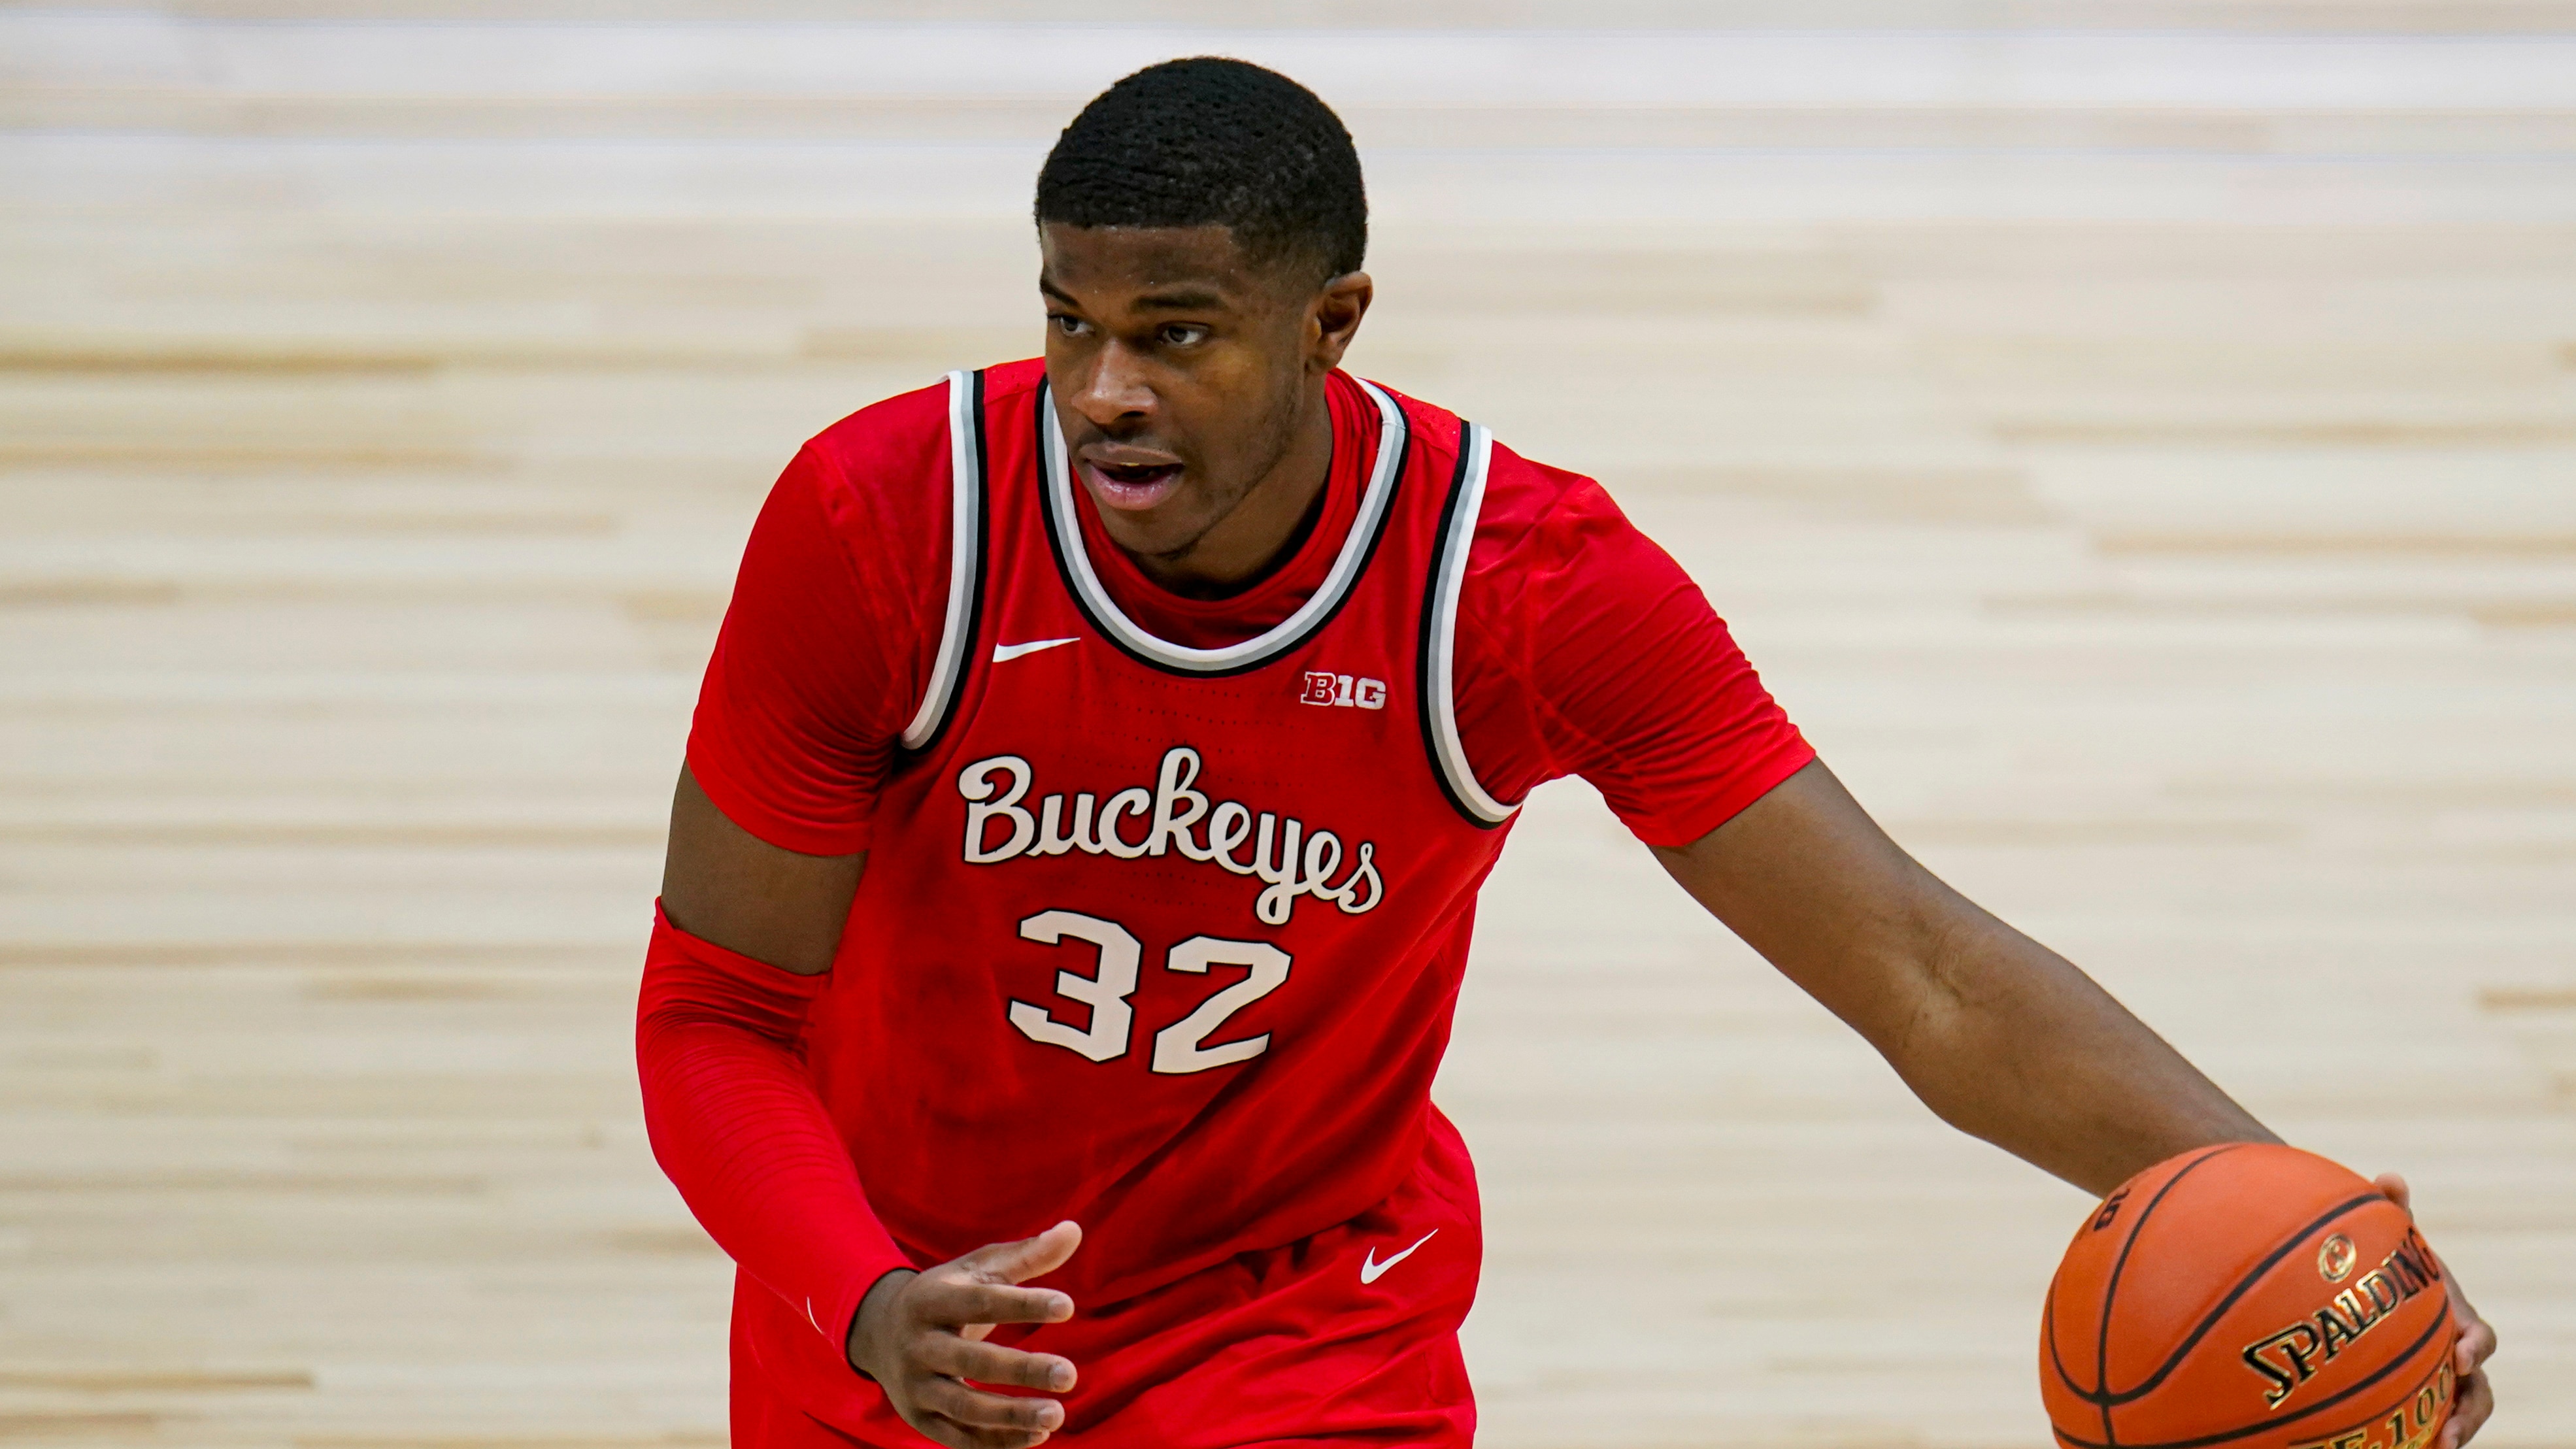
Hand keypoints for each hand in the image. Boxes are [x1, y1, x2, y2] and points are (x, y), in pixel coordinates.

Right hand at [846, 1221, 1082, 1447]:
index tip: (1068, 1306)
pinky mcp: (918, 1418)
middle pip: (971, 1361)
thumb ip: (1027, 1255)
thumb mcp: (977, 1269)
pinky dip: (997, 1441)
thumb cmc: (946, 1295)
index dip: (1023, 1304)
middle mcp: (919, 1344)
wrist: (879, 1332)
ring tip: (1057, 1415)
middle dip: (1022, 1369)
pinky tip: (1037, 1437)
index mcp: (932, 1299)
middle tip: (1069, 1374)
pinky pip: (959, 1437)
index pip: (981, 1302)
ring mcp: (915, 1385)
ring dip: (1011, 1416)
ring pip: (964, 1407)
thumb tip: (1075, 1229)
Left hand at [2375, 1175, 2495, 1446]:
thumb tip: (2388, 1177)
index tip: (2461, 1356)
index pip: (2482, 1337)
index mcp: (2458, 1319)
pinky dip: (2417, 1439)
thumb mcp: (2393, 1243)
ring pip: (2459, 1415)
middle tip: (2449, 1433)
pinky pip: (2423, 1424)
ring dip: (2453, 1434)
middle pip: (2480, 1392)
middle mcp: (2457, 1356)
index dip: (2477, 1347)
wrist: (2375, 1293)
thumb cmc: (2390, 1267)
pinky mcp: (2419, 1400)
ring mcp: (2442, 1381)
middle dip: (2471, 1413)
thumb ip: (2393, 1210)